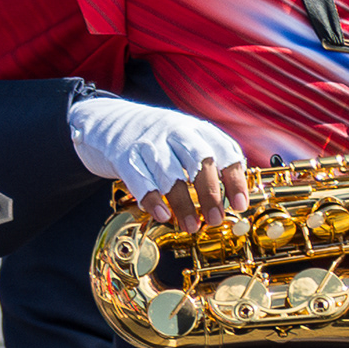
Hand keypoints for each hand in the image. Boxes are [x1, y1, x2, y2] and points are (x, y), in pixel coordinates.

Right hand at [67, 94, 248, 222]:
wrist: (107, 121)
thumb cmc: (155, 140)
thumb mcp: (185, 141)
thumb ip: (208, 162)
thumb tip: (234, 196)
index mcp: (197, 129)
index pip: (224, 151)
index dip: (235, 179)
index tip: (240, 205)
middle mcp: (176, 131)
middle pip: (200, 160)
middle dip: (211, 193)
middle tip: (215, 219)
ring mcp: (149, 142)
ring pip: (171, 172)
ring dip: (183, 202)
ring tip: (191, 226)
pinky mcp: (123, 154)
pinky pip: (139, 178)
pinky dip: (152, 198)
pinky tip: (162, 215)